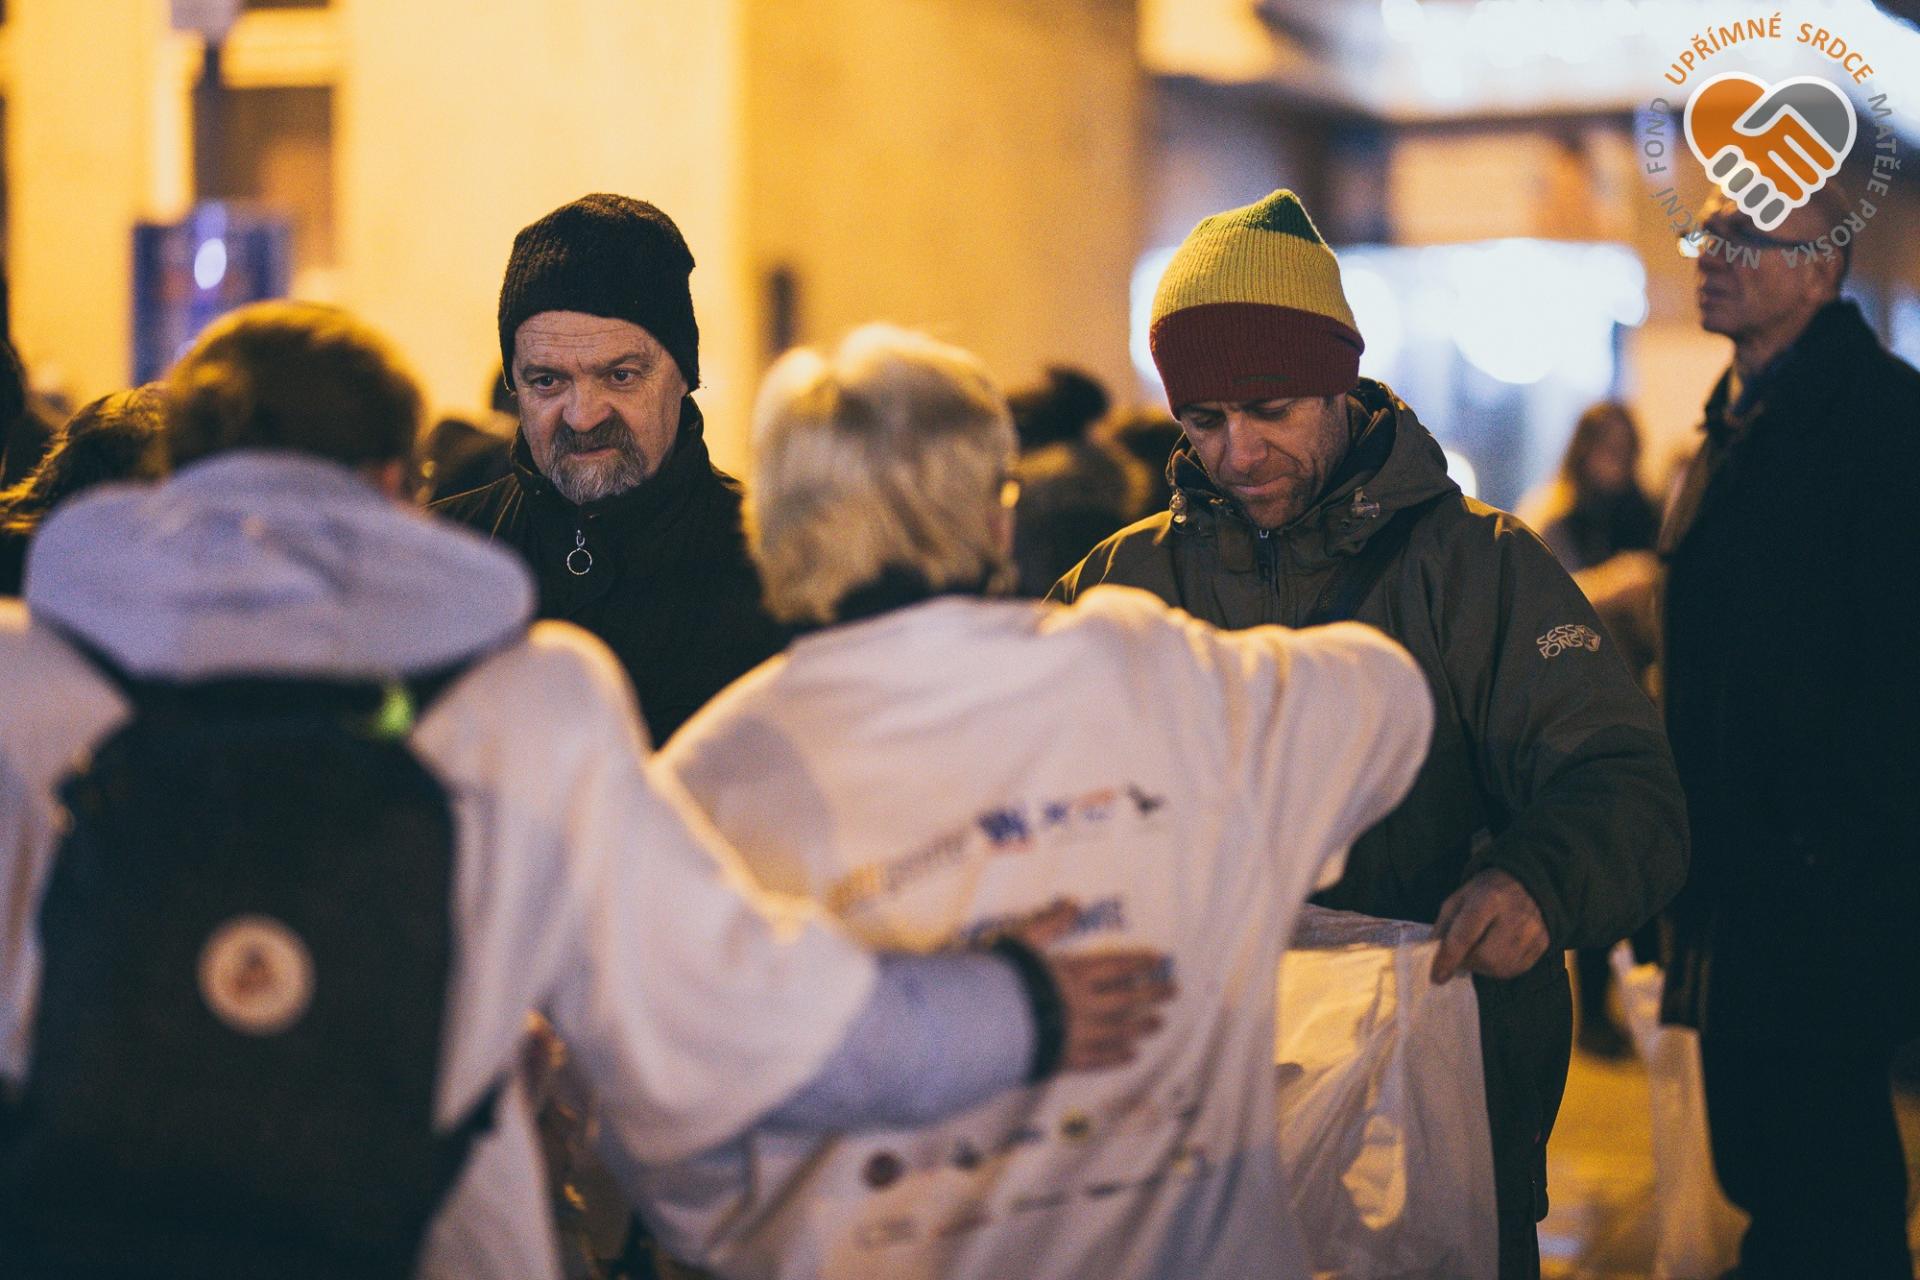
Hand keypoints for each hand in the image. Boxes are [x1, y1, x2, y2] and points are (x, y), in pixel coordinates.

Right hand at [1014, 900, 1176, 1072]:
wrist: (988, 1023)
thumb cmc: (1005, 979)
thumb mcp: (1024, 942)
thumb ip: (1050, 924)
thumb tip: (1073, 903)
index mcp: (1074, 974)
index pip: (1115, 966)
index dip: (1138, 962)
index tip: (1160, 961)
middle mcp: (1083, 1004)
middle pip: (1125, 998)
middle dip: (1152, 993)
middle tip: (1174, 992)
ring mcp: (1077, 1033)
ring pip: (1118, 1030)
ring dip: (1140, 1026)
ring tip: (1159, 1024)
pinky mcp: (1066, 1059)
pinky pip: (1098, 1059)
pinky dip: (1117, 1057)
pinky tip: (1132, 1055)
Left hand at [1429, 869, 1549, 982]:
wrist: (1525, 883)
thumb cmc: (1485, 892)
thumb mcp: (1458, 899)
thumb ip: (1444, 927)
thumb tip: (1435, 957)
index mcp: (1489, 899)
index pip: (1465, 936)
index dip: (1449, 958)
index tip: (1437, 976)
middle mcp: (1515, 916)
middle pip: (1486, 958)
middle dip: (1467, 963)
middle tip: (1460, 957)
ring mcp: (1533, 931)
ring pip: (1502, 968)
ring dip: (1482, 968)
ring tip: (1477, 953)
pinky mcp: (1543, 943)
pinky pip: (1516, 969)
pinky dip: (1500, 969)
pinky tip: (1494, 954)